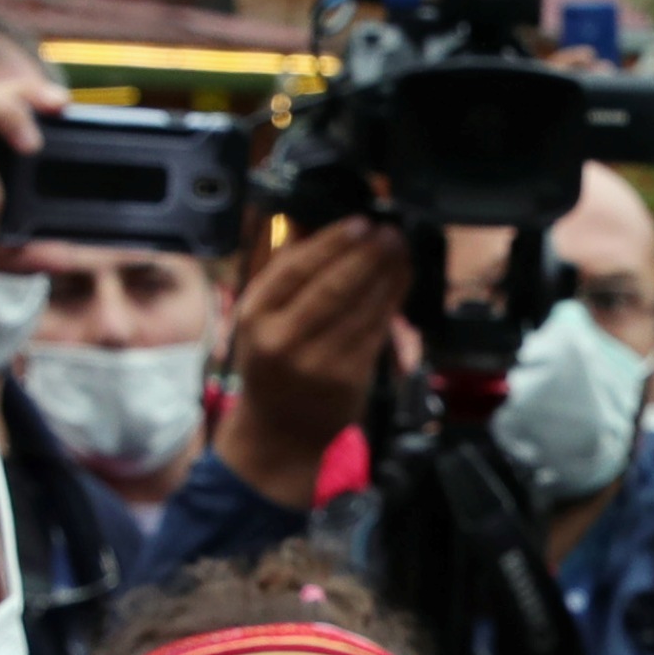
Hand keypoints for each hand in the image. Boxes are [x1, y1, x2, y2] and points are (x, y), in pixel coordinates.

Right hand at [216, 222, 411, 505]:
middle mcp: (281, 339)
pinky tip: (400, 282)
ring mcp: (316, 362)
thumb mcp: (262, 322)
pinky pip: (376, 331)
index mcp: (254, 316)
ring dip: (386, 275)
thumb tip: (331, 236)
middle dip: (367, 256)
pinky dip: (391, 302)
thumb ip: (287, 282)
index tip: (361, 223)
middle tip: (390, 232)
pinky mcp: (347, 378)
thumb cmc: (275, 366)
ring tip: (400, 250)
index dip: (332, 243)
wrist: (281, 431)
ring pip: (360, 308)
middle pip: (332, 286)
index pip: (295, 269)